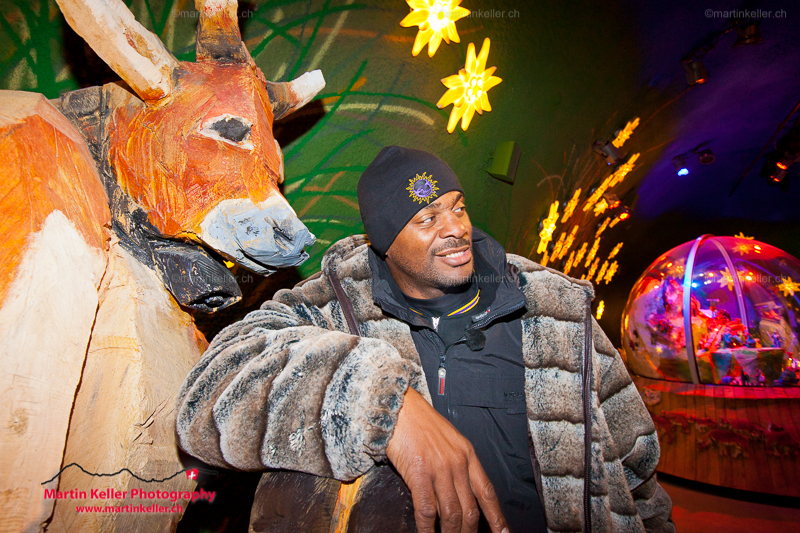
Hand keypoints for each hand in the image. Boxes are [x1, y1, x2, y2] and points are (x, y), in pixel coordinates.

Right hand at [386, 387, 507, 532]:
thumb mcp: (450, 439)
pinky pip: (427, 510)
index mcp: (467, 454)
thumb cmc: (421, 422)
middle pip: (470, 510)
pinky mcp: (419, 474)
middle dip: (470, 532)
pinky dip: (428, 529)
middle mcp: (457, 463)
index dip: (496, 517)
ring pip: (452, 514)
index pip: (487, 492)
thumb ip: (459, 463)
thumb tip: (461, 491)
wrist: (399, 407)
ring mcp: (439, 469)